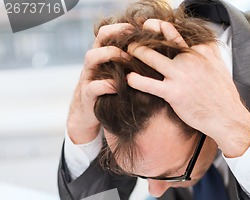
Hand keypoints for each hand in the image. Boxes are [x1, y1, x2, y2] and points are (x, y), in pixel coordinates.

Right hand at [67, 23, 132, 144]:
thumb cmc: (108, 93)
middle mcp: (93, 63)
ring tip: (127, 59)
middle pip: (100, 39)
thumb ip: (128, 65)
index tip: (138, 29)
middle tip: (134, 41)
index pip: (107, 32)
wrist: (88, 114)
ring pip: (92, 57)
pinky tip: (119, 86)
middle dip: (116, 35)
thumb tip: (153, 58)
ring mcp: (88, 77)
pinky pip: (94, 87)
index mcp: (101, 55)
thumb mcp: (117, 76)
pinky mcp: (87, 95)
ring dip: (110, 55)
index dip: (121, 27)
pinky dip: (106, 85)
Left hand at [127, 20, 249, 156]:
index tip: (148, 25)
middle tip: (131, 39)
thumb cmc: (224, 96)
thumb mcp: (220, 66)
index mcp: (200, 51)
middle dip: (143, 39)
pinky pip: (149, 84)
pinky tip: (129, 79)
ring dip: (136, 54)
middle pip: (160, 42)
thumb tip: (204, 45)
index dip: (159, 27)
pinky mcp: (174, 93)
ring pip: (151, 58)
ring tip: (126, 53)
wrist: (227, 117)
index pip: (175, 33)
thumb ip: (209, 53)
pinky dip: (136, 80)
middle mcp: (189, 58)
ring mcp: (180, 75)